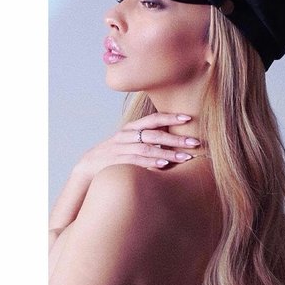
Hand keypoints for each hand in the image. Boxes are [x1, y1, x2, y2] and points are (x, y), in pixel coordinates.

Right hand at [74, 112, 200, 181]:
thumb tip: (174, 140)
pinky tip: (164, 164)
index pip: (153, 119)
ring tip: (185, 157)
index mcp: (132, 128)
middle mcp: (127, 136)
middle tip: (195, 142)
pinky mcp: (117, 162)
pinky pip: (136, 161)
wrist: (88, 167)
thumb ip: (149, 140)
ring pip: (148, 148)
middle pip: (154, 134)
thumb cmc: (116, 155)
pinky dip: (151, 162)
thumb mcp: (131, 143)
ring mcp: (121, 149)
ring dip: (168, 153)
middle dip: (176, 138)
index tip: (189, 118)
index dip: (171, 117)